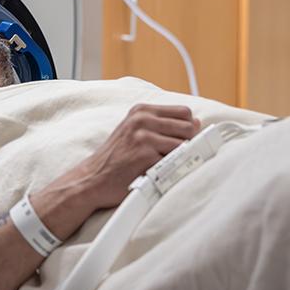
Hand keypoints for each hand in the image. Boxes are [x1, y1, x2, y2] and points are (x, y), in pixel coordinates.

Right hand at [69, 104, 200, 210]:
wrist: (93, 179)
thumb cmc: (116, 158)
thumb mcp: (135, 132)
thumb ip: (162, 125)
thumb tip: (197, 123)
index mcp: (141, 111)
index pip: (184, 112)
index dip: (188, 129)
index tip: (184, 141)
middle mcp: (142, 119)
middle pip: (188, 127)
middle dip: (187, 144)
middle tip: (174, 157)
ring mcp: (144, 136)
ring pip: (184, 145)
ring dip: (179, 158)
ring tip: (165, 167)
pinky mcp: (146, 155)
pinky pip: (175, 162)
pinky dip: (172, 170)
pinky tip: (159, 175)